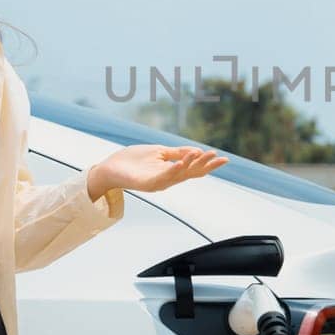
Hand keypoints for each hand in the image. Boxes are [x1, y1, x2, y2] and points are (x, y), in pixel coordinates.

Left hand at [88, 144, 227, 197]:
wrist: (110, 168)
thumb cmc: (133, 160)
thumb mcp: (159, 152)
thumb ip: (176, 153)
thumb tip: (196, 150)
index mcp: (171, 172)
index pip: (194, 169)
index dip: (209, 164)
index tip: (224, 159)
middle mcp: (167, 179)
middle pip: (191, 173)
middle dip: (205, 165)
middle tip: (219, 158)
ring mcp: (158, 182)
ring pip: (179, 175)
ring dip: (192, 165)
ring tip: (204, 155)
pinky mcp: (146, 183)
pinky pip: (163, 177)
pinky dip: (173, 170)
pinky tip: (182, 163)